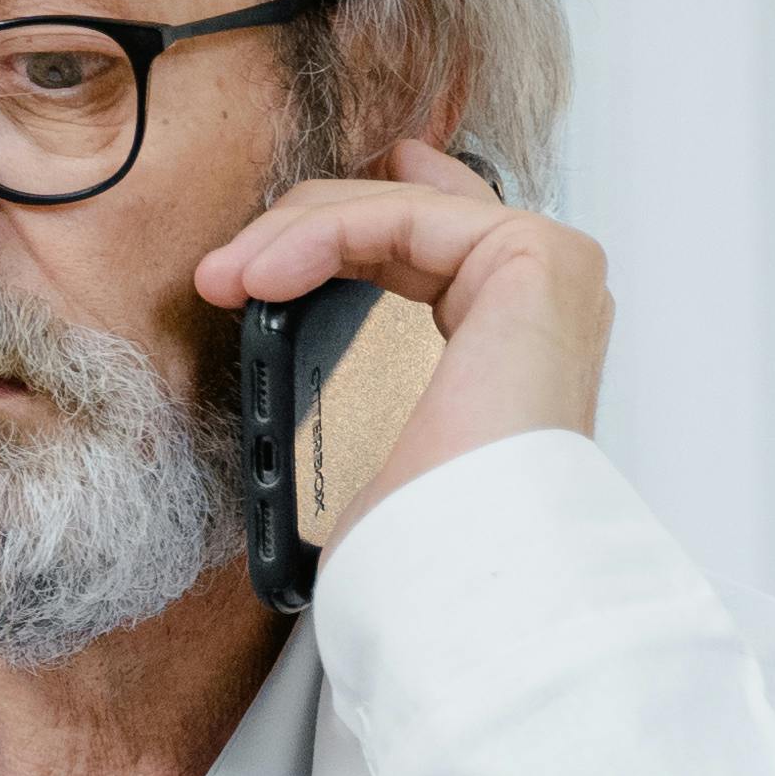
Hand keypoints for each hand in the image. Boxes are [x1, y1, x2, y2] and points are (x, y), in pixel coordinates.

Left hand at [193, 138, 614, 536]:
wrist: (463, 569)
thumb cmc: (425, 533)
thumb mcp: (374, 446)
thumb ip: (358, 386)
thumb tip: (293, 377)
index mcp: (516, 343)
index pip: (428, 242)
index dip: (340, 231)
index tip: (258, 263)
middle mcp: (544, 302)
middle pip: (408, 215)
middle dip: (304, 227)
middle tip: (224, 272)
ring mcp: (550, 275)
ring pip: (398, 207)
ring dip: (297, 230)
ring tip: (226, 278)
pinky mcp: (535, 259)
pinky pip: (404, 216)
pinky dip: (325, 234)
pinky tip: (266, 277)